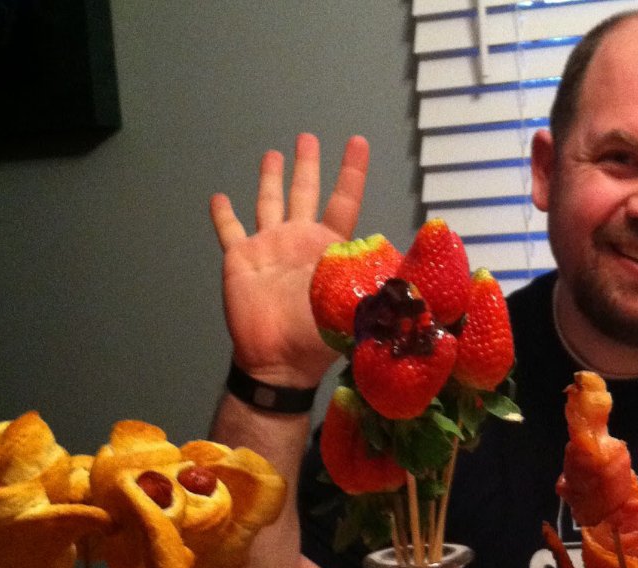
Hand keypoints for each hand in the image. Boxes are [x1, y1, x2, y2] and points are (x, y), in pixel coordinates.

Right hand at [210, 133, 369, 387]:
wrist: (279, 359)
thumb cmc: (318, 335)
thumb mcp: (356, 304)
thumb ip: (381, 281)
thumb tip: (420, 267)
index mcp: (330, 246)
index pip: (344, 200)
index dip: (351, 172)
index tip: (357, 142)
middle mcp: (300, 239)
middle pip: (306, 192)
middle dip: (308, 165)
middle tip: (308, 138)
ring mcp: (269, 246)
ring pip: (269, 202)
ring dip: (270, 179)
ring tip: (272, 154)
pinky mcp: (240, 259)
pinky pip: (229, 231)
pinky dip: (223, 215)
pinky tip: (218, 197)